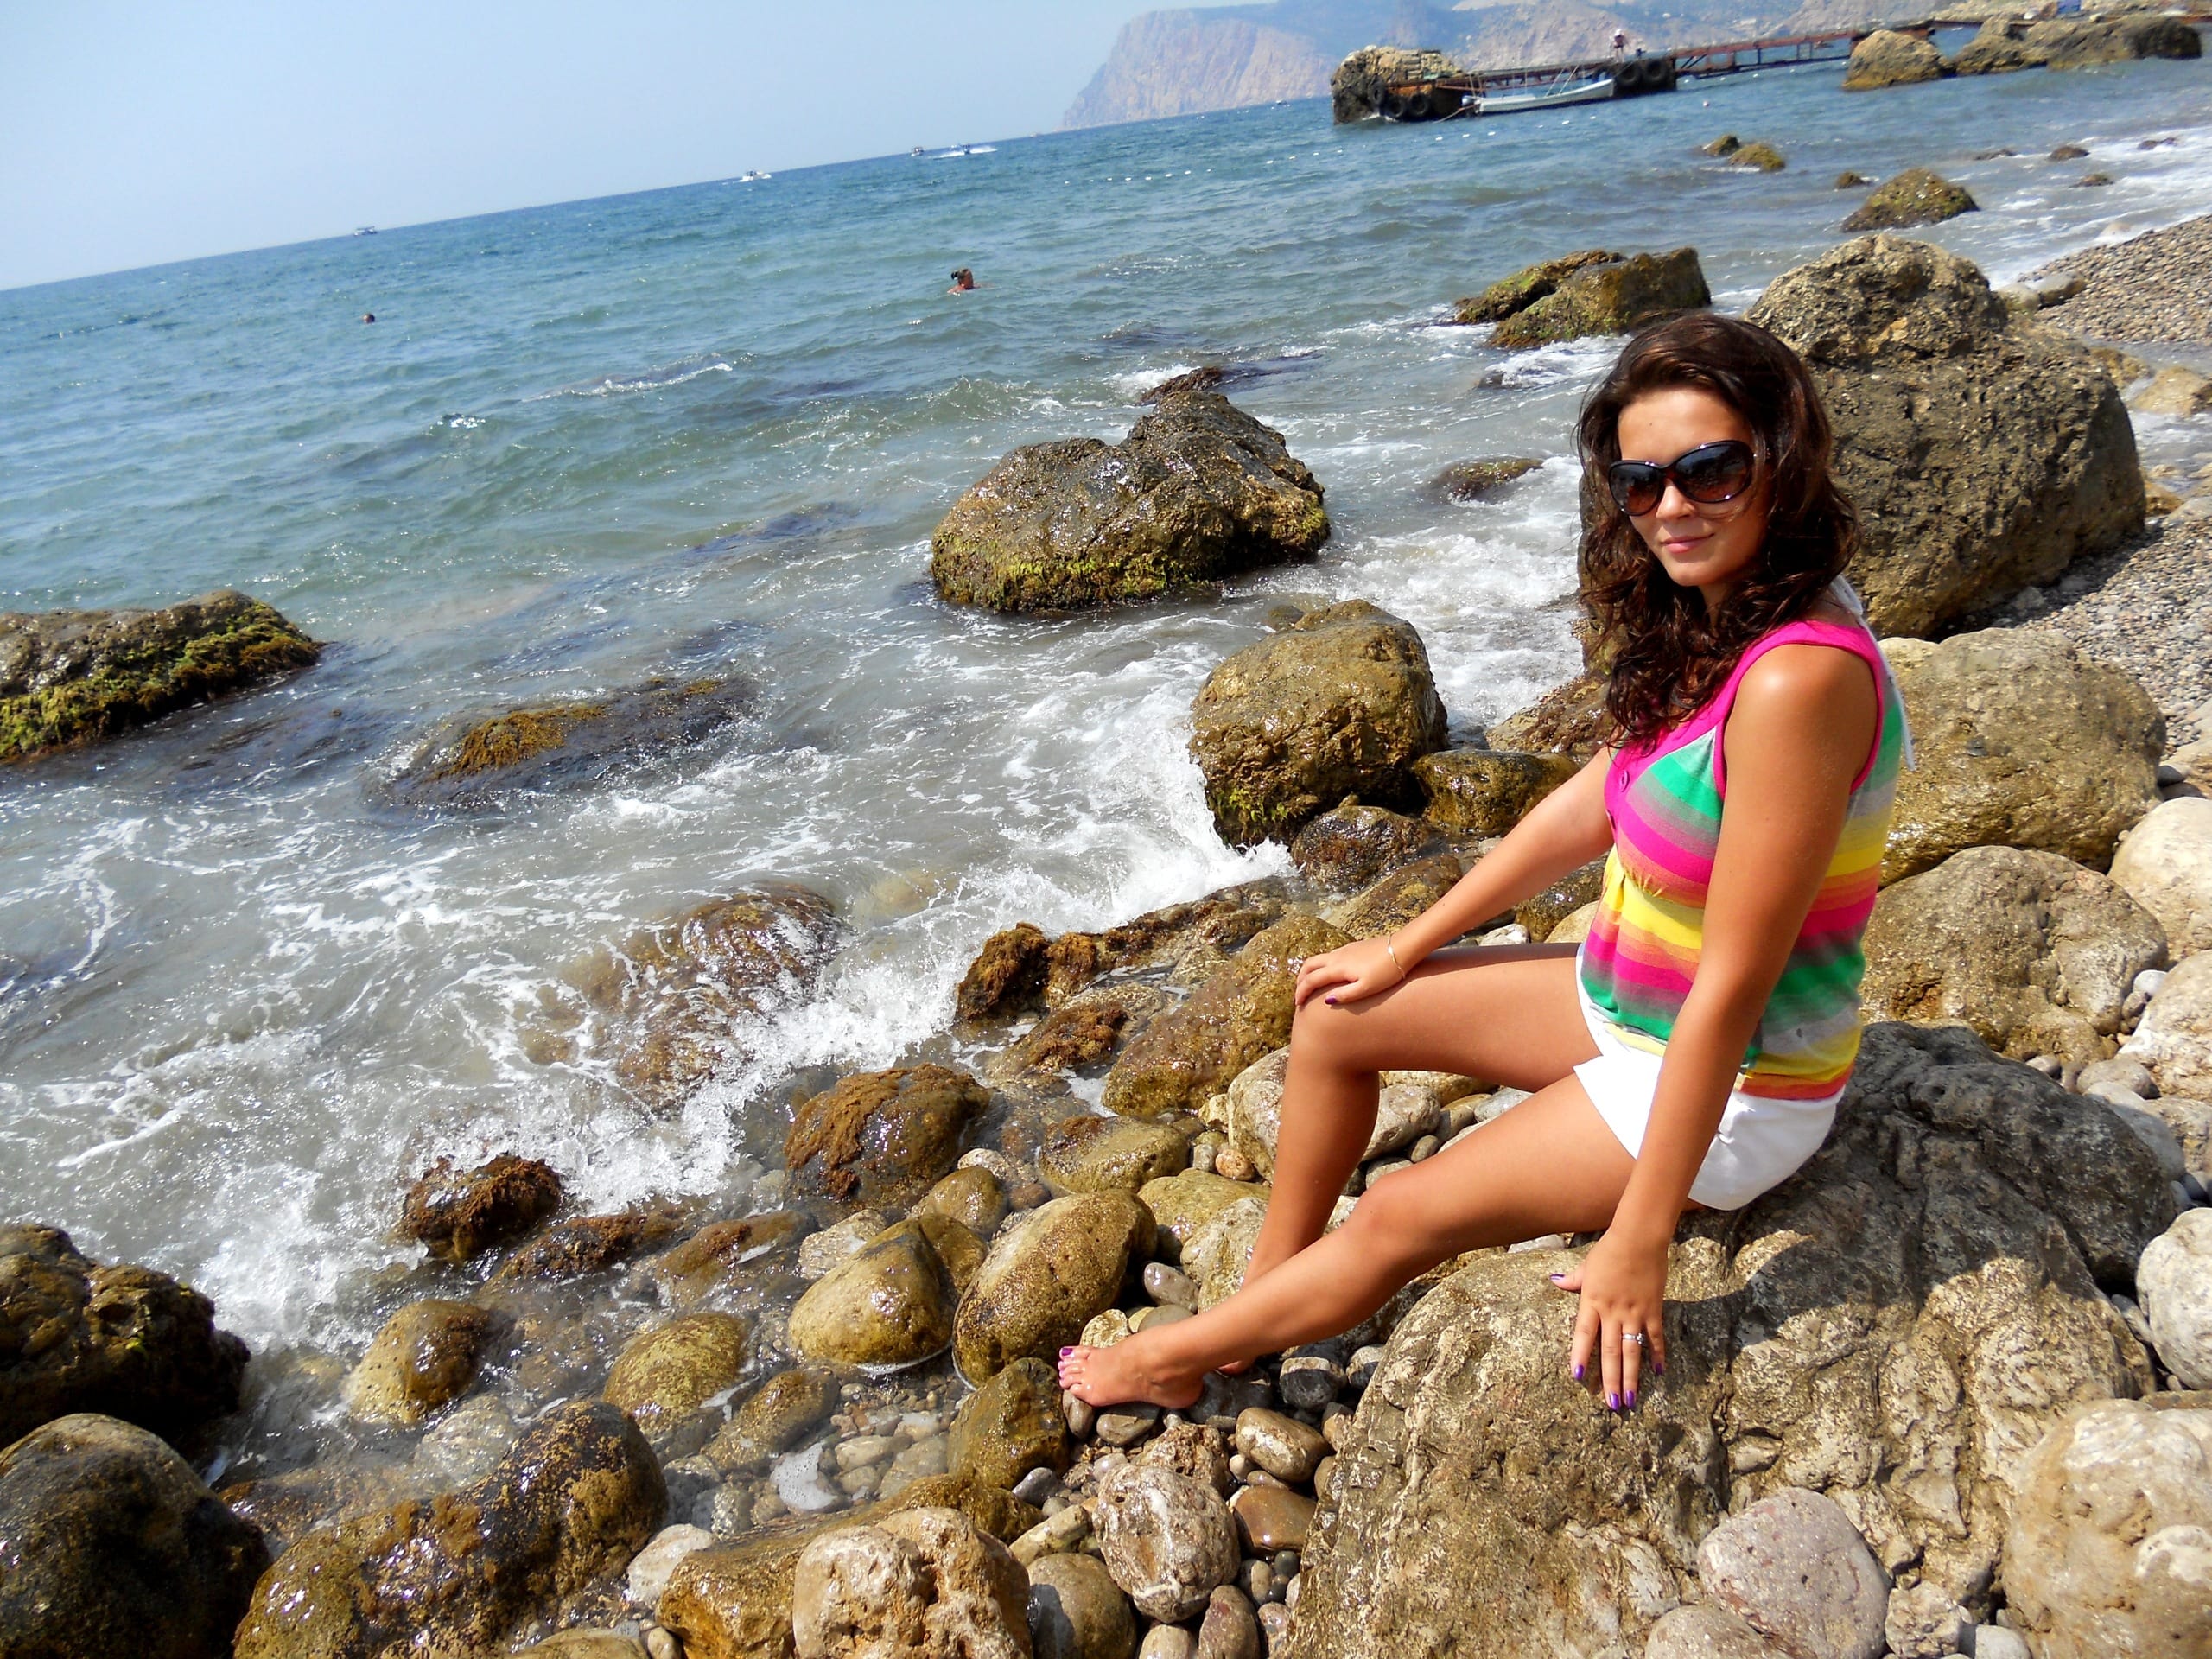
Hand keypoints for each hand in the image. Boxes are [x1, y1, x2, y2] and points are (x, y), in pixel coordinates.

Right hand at [1292, 937, 1406, 1009]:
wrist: (1404, 947)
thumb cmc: (1387, 971)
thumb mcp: (1367, 988)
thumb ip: (1346, 995)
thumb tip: (1326, 1000)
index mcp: (1338, 967)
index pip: (1312, 980)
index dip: (1301, 992)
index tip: (1298, 1004)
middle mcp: (1337, 956)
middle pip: (1309, 965)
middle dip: (1300, 979)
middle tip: (1299, 994)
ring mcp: (1345, 949)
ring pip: (1319, 958)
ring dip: (1310, 971)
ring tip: (1311, 984)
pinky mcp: (1354, 947)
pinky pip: (1329, 955)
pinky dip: (1321, 965)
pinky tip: (1330, 973)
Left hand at [1550, 1226, 1668, 1409]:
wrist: (1639, 1238)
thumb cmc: (1609, 1249)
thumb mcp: (1586, 1265)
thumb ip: (1573, 1280)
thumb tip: (1555, 1281)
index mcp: (1592, 1301)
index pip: (1584, 1334)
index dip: (1581, 1356)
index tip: (1578, 1377)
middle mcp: (1612, 1311)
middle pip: (1610, 1351)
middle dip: (1610, 1379)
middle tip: (1611, 1404)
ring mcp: (1634, 1313)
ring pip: (1632, 1351)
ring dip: (1631, 1377)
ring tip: (1630, 1399)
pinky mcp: (1653, 1310)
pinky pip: (1656, 1337)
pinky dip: (1658, 1355)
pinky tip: (1659, 1373)